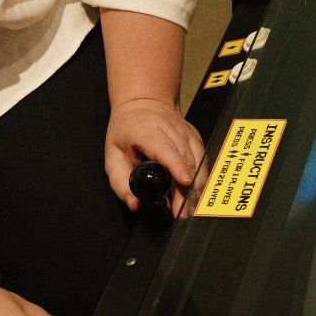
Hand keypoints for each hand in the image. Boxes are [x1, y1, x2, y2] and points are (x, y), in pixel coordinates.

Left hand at [106, 97, 203, 216]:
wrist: (144, 104)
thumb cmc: (126, 131)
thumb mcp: (112, 155)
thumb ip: (121, 181)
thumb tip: (135, 203)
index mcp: (147, 132)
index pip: (165, 149)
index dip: (176, 165)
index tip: (184, 181)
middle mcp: (172, 130)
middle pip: (185, 161)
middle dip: (186, 189)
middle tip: (182, 212)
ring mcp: (187, 134)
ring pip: (198, 162)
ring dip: (195, 186)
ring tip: (189, 207)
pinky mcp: (196, 139)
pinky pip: (202, 160)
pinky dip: (200, 178)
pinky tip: (195, 193)